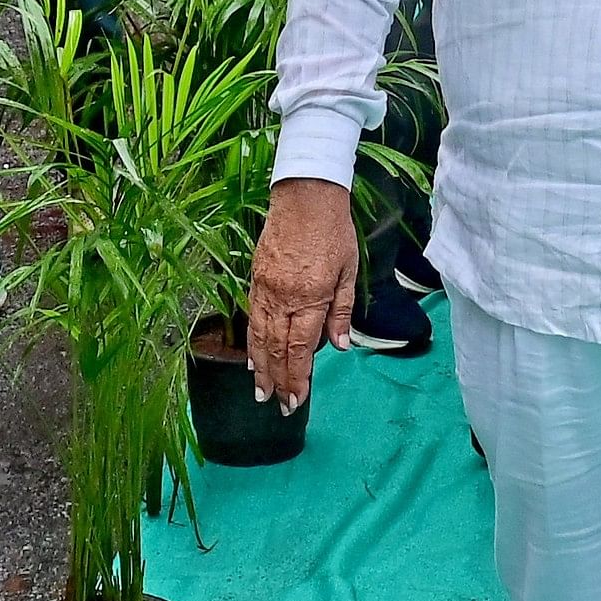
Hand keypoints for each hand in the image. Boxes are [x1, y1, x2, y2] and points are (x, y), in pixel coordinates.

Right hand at [246, 177, 357, 408]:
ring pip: (259, 336)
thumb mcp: (349, 270)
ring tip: (260, 391)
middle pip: (276, 348)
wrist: (305, 195)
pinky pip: (252, 317)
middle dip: (277, 380)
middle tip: (278, 405)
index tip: (297, 399)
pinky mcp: (256, 278)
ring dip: (259, 367)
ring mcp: (265, 288)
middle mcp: (283, 296)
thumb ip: (341, 311)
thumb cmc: (334, 231)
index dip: (298, 377)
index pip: (300, 348)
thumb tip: (340, 347)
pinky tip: (251, 357)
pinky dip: (250, 341)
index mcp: (310, 296)